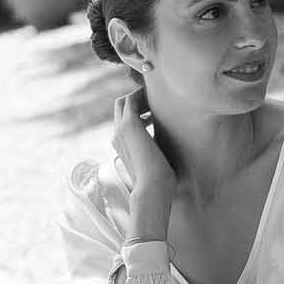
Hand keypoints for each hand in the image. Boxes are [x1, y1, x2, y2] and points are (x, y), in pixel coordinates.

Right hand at [112, 87, 175, 217]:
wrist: (152, 188)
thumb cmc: (157, 182)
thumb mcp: (155, 164)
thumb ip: (156, 155)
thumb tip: (167, 154)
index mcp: (121, 146)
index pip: (122, 121)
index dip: (136, 113)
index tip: (152, 115)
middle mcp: (117, 136)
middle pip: (120, 107)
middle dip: (136, 101)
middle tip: (155, 103)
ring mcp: (121, 130)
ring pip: (124, 101)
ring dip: (140, 97)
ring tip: (157, 101)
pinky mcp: (129, 125)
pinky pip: (131, 99)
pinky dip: (142, 95)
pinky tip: (158, 102)